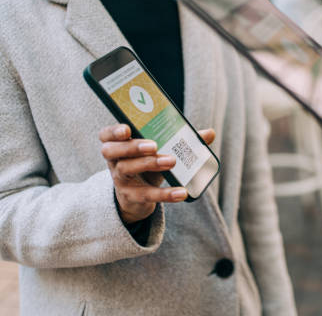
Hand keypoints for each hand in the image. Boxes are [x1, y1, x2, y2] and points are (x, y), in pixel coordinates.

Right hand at [99, 124, 215, 223]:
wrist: (138, 197)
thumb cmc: (149, 165)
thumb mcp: (162, 151)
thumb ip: (183, 141)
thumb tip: (209, 133)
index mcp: (119, 144)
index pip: (106, 135)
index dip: (113, 132)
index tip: (127, 129)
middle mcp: (115, 161)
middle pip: (113, 151)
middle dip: (133, 146)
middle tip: (153, 145)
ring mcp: (121, 180)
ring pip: (128, 170)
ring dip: (150, 164)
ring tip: (171, 161)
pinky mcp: (132, 197)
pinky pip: (147, 195)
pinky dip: (166, 194)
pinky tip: (181, 192)